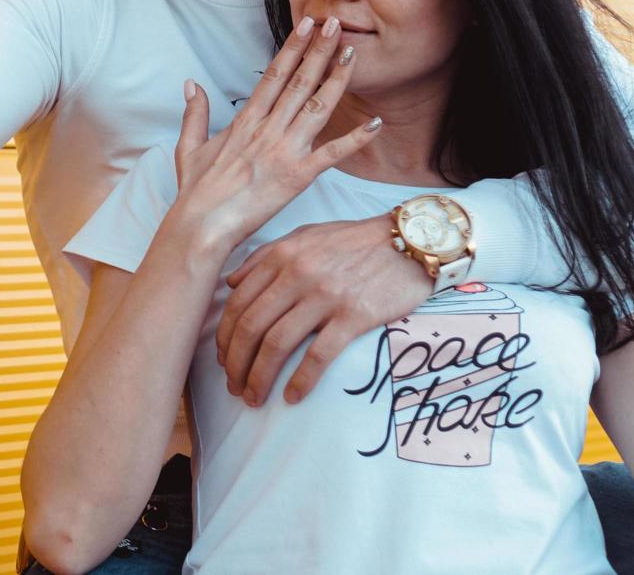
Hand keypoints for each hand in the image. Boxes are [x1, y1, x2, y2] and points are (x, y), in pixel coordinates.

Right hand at [152, 16, 380, 270]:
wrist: (201, 225)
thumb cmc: (196, 191)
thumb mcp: (189, 146)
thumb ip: (194, 113)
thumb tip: (191, 84)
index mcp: (245, 121)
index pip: (274, 75)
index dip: (293, 48)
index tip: (307, 25)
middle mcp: (267, 129)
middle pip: (298, 82)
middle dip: (319, 50)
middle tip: (335, 23)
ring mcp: (284, 150)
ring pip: (316, 107)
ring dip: (336, 79)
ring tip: (352, 53)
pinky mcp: (297, 176)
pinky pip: (332, 154)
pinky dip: (355, 139)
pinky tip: (375, 123)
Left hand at [215, 214, 432, 406]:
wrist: (410, 242)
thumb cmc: (355, 241)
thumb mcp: (305, 235)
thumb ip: (265, 256)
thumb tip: (231, 283)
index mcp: (281, 256)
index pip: (238, 304)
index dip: (225, 338)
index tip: (224, 360)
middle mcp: (297, 275)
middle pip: (251, 328)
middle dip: (236, 364)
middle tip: (234, 386)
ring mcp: (325, 296)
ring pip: (277, 344)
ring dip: (260, 377)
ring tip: (255, 398)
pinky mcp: (354, 316)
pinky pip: (318, 355)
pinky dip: (301, 381)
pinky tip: (292, 397)